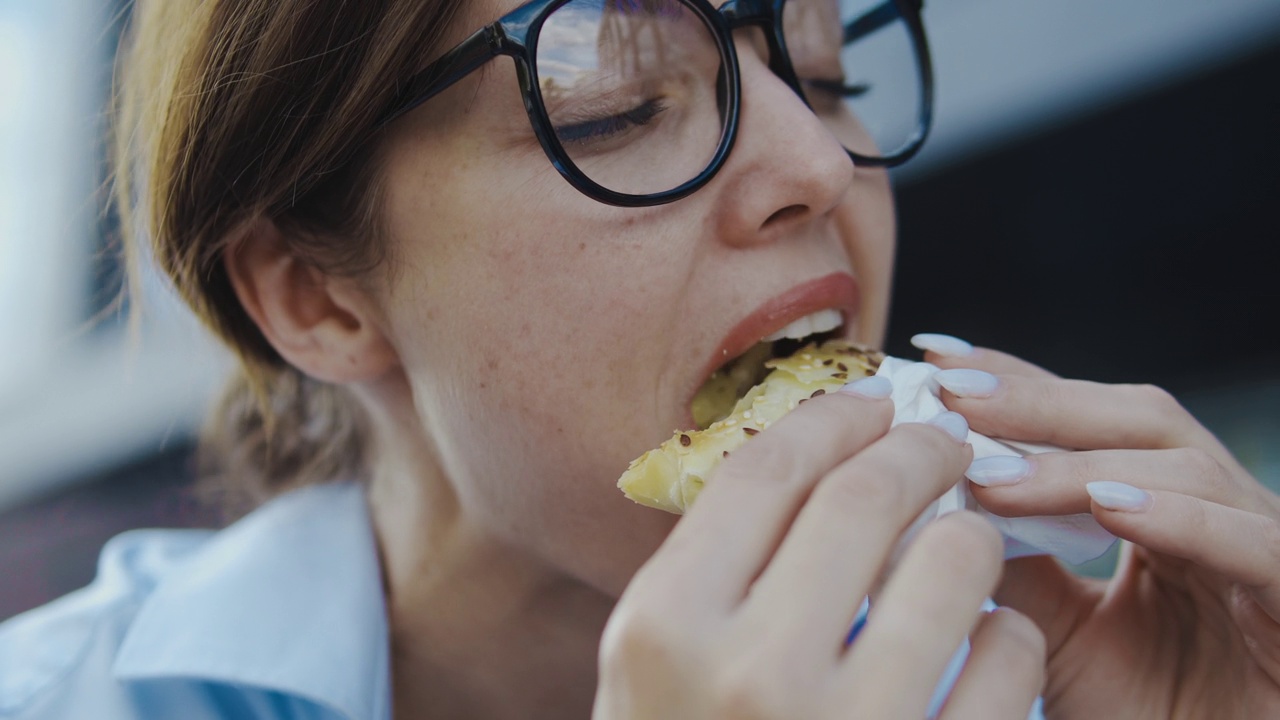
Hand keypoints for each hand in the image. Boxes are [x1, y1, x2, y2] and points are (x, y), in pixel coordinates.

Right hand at [595, 389, 1045, 718]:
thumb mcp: (654, 669)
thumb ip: (709, 568)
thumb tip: (803, 455)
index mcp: (665, 627)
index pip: (764, 471)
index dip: (829, 417)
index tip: (867, 402)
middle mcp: (749, 671)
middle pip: (863, 495)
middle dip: (920, 447)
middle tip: (944, 442)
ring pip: (954, 562)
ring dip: (973, 532)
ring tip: (967, 537)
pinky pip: (1007, 659)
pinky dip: (1009, 631)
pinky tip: (986, 637)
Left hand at [918, 335, 1279, 718]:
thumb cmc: (1147, 716)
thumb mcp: (1058, 635)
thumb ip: (1015, 568)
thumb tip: (938, 498)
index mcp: (1163, 508)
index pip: (1088, 421)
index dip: (1018, 384)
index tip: (938, 361)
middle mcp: (1219, 511)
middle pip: (1136, 420)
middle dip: (1040, 400)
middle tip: (954, 389)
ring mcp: (1267, 546)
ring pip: (1187, 468)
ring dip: (1084, 464)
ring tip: (995, 474)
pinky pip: (1256, 544)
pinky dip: (1184, 519)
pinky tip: (1110, 504)